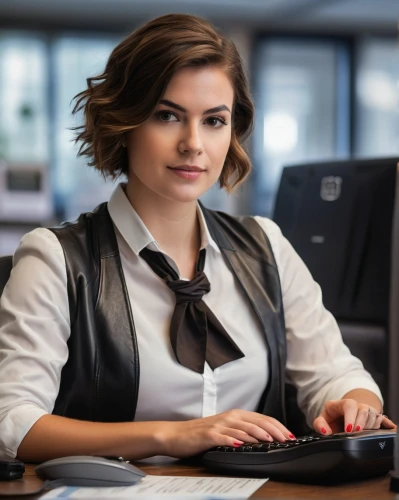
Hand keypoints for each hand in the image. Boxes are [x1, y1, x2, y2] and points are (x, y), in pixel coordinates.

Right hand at [158, 409, 295, 457]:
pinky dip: (234, 440)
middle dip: (274, 430)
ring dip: (258, 434)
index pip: (262, 418)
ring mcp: (219, 425)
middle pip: (256, 422)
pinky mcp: (209, 435)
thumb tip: (265, 437)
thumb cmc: (202, 433)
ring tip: (270, 440)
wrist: (177, 434)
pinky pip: (224, 437)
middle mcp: (229, 417)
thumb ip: (243, 430)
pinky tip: (242, 445)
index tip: (290, 435)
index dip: (278, 426)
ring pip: (243, 428)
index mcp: (235, 415)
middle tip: (287, 439)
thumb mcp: (226, 429)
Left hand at [313, 399, 396, 434]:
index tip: (349, 430)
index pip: (349, 405)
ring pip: (374, 415)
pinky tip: (390, 428)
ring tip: (363, 434)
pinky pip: (382, 419)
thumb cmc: (332, 419)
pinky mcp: (372, 417)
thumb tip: (325, 431)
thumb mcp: (322, 419)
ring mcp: (365, 410)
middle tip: (356, 433)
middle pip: (364, 410)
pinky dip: (386, 424)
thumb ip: (319, 424)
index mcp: (341, 404)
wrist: (341, 415)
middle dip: (362, 423)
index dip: (351, 417)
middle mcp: (355, 405)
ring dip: (370, 426)